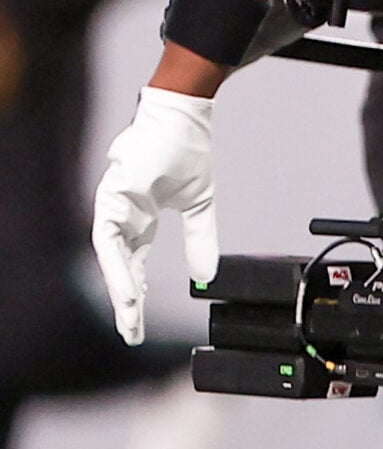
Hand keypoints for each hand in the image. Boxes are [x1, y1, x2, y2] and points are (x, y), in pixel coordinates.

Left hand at [91, 87, 219, 344]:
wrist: (184, 116)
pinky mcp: (111, 198)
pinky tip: (129, 287)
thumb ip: (201, 238)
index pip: (135, 264)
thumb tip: (207, 275)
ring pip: (111, 258)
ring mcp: (112, 206)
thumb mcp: (200, 203)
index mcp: (140, 217)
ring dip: (120, 289)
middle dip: (126, 302)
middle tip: (131, 333)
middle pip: (120, 267)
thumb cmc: (188, 150)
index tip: (139, 320)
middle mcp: (122, 215)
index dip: (137, 292)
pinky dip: (119, 266)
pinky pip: (109, 241)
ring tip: (130, 317)